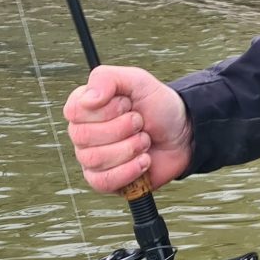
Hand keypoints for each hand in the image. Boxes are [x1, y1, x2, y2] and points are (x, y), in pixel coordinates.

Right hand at [62, 64, 192, 195]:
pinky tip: (144, 161)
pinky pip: (104, 181)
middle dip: (123, 128)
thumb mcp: (138, 81)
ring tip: (145, 140)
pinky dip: (130, 170)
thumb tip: (87, 98)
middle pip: (83, 136)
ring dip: (130, 148)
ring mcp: (91, 159)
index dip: (106, 109)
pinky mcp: (104, 180)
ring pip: (94, 159)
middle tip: (141, 123)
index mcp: (85, 107)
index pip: (75, 111)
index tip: (128, 104)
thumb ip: (107, 78)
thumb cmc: (159, 107)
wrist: (184, 135)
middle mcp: (83, 133)